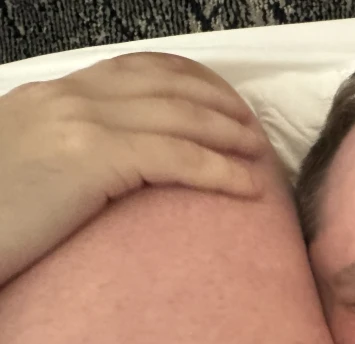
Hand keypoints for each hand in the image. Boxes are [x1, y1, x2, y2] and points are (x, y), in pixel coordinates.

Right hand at [0, 52, 268, 284]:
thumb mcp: (22, 161)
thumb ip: (64, 147)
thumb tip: (108, 165)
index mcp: (53, 96)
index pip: (134, 70)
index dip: (187, 79)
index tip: (219, 97)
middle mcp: (69, 98)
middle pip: (165, 86)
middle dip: (216, 103)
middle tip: (249, 125)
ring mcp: (80, 123)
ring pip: (177, 117)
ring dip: (227, 133)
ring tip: (256, 152)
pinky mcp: (91, 157)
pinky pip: (175, 157)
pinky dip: (218, 171)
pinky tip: (244, 185)